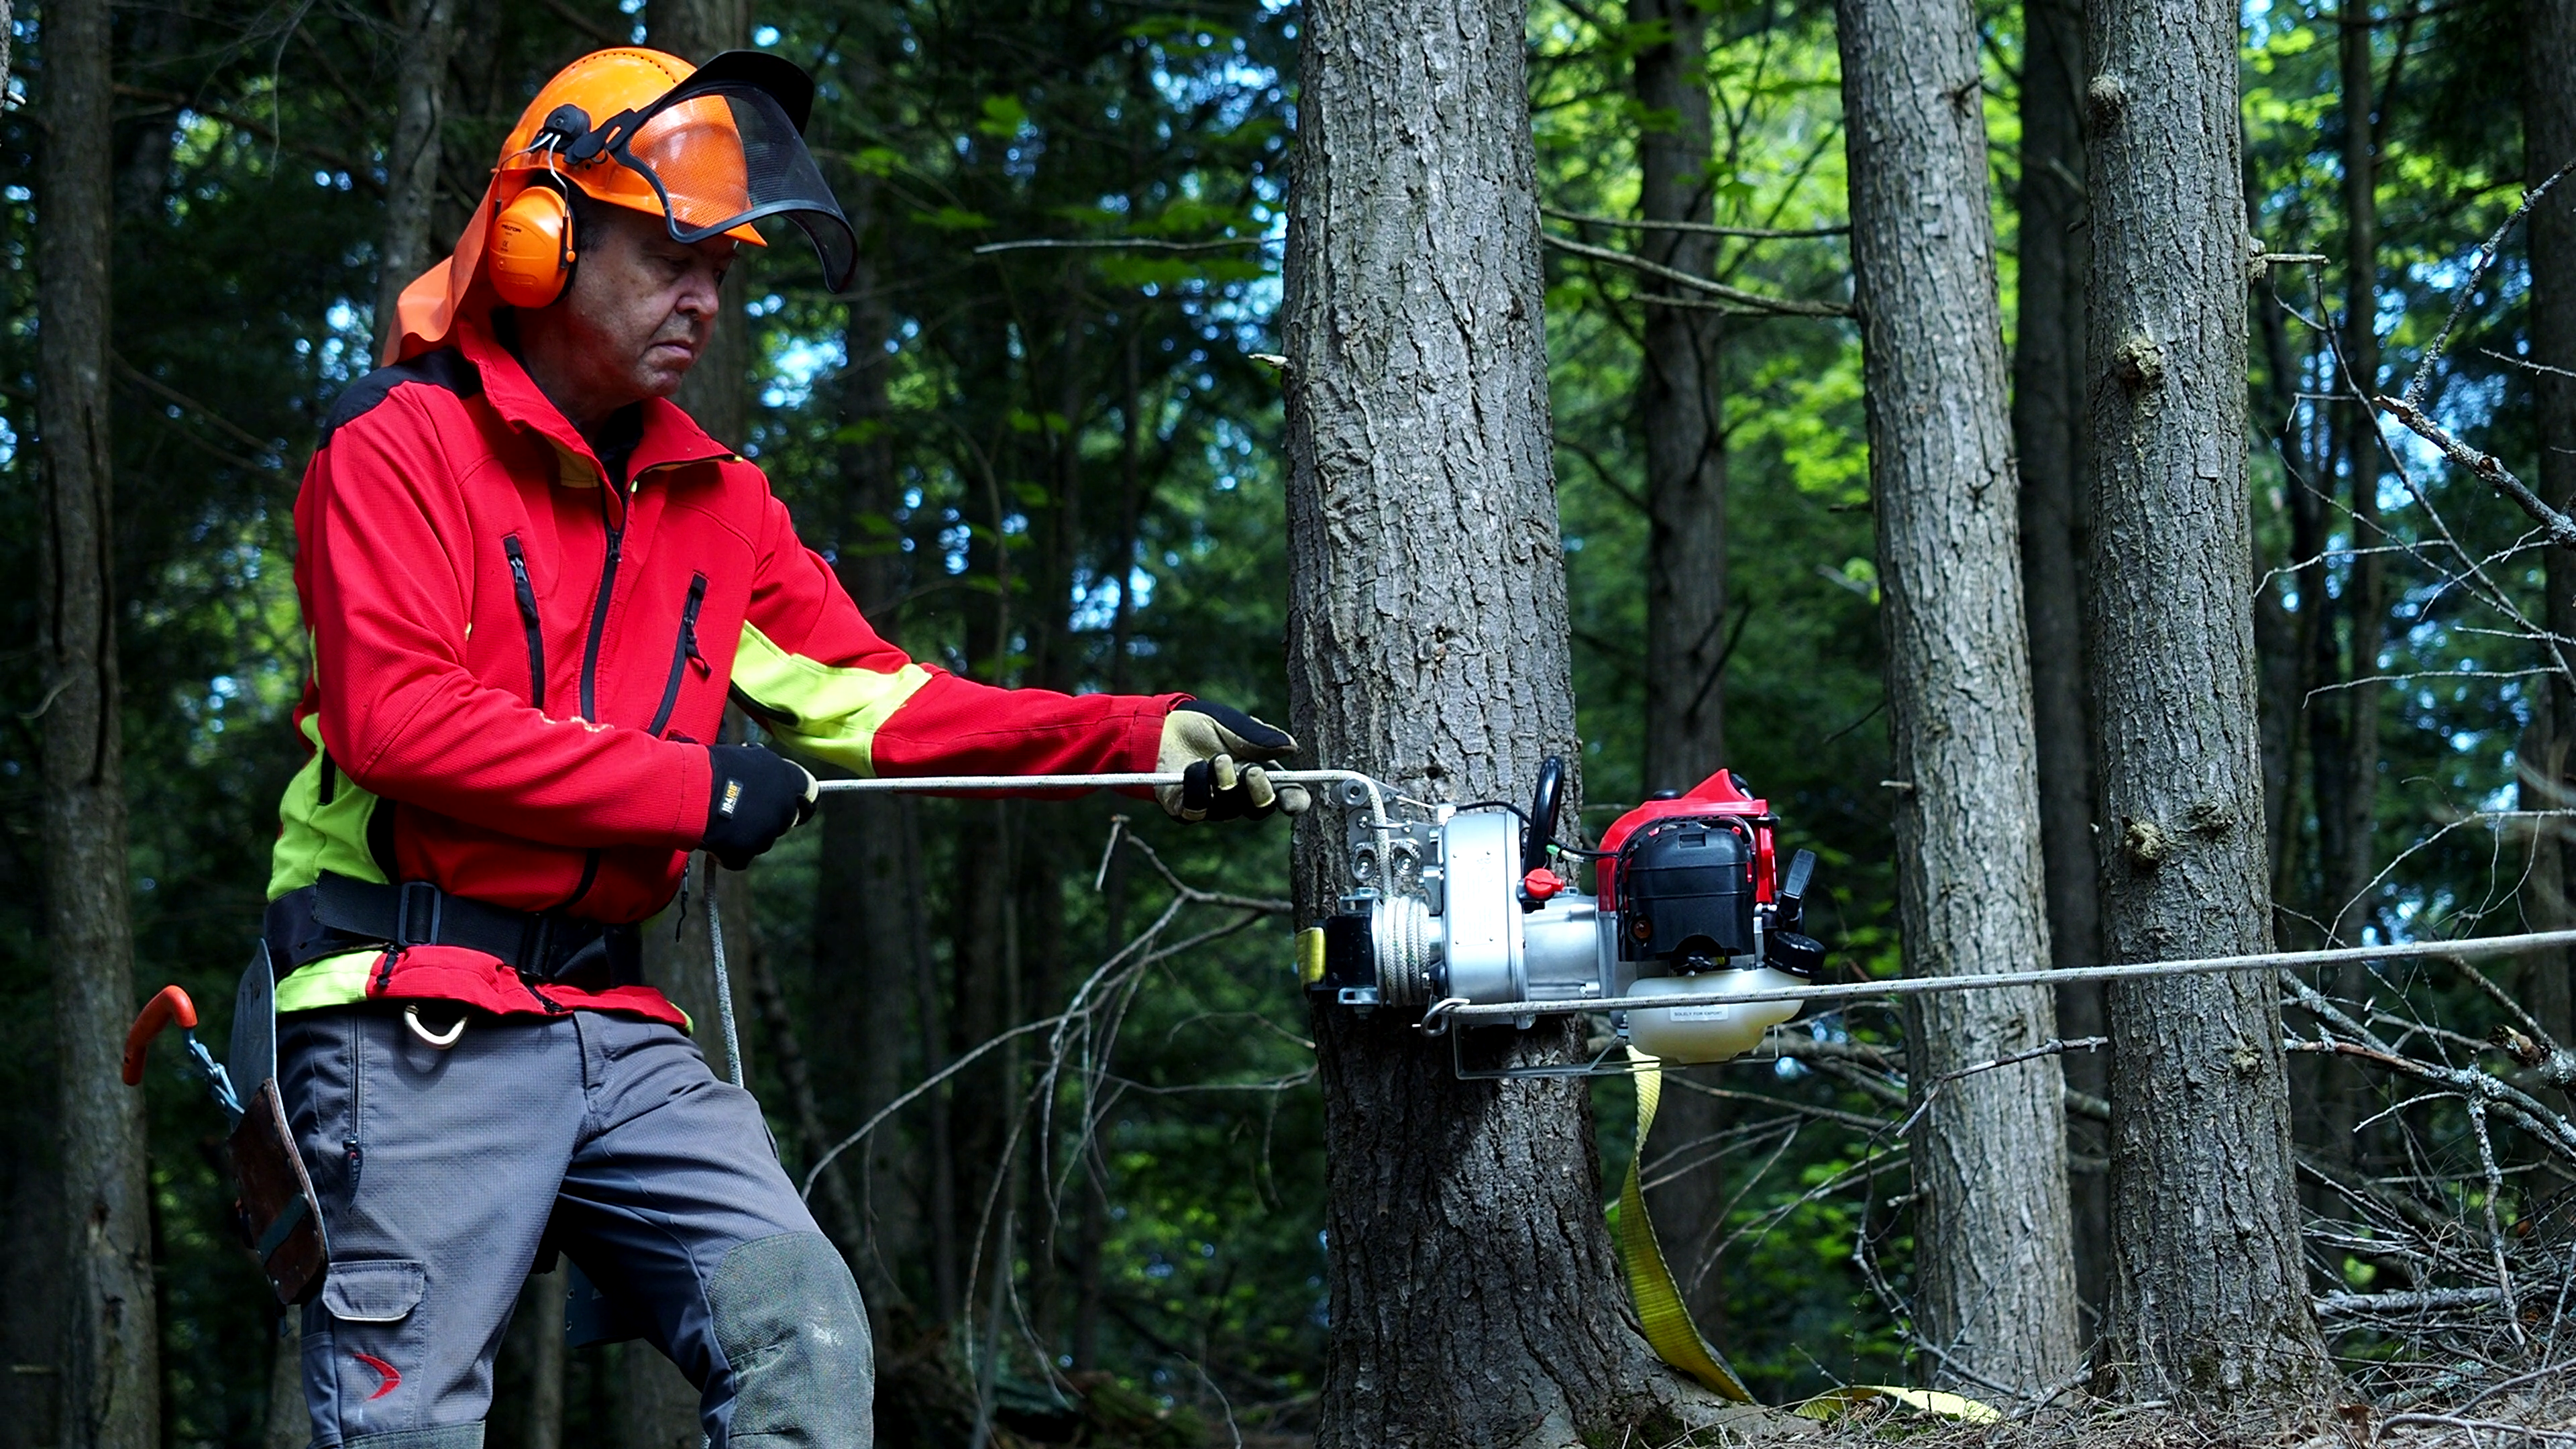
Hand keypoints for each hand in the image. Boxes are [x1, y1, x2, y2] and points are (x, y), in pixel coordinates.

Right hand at [702, 745, 817, 868]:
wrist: (691, 788)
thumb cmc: (711, 765)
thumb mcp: (742, 757)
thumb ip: (757, 768)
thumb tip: (752, 768)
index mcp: (786, 776)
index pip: (807, 793)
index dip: (796, 799)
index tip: (785, 802)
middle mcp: (785, 805)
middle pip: (783, 820)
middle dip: (765, 819)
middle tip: (741, 813)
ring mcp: (769, 831)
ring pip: (761, 840)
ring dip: (746, 835)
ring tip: (720, 822)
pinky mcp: (749, 851)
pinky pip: (740, 858)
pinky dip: (727, 853)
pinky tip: (712, 839)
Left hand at [1155, 701, 1308, 821]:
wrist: (1161, 726)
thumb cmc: (1202, 725)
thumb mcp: (1233, 724)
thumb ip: (1260, 736)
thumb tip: (1292, 747)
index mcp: (1258, 772)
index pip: (1284, 794)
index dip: (1294, 801)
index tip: (1296, 802)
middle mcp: (1239, 794)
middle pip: (1260, 809)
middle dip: (1260, 792)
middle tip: (1253, 770)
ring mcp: (1213, 805)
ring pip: (1230, 809)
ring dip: (1226, 782)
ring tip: (1217, 759)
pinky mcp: (1186, 809)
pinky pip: (1198, 808)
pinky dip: (1199, 787)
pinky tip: (1194, 767)